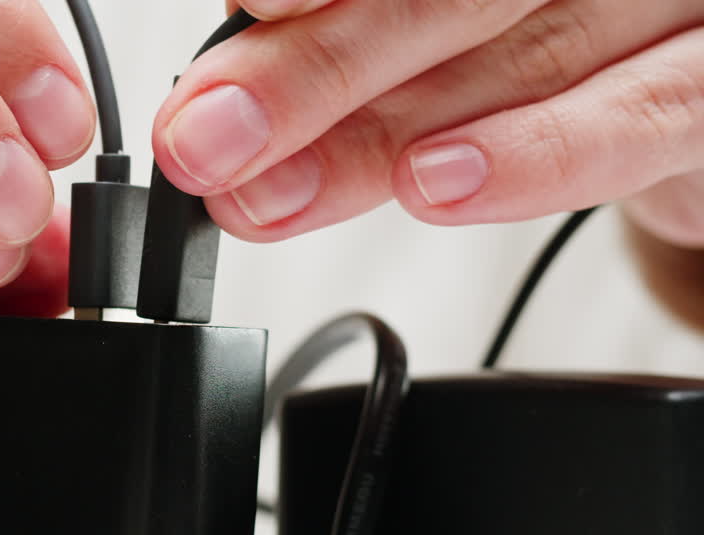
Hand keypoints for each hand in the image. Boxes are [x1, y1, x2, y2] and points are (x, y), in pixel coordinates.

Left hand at [150, 0, 702, 244]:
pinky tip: (434, 185)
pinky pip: (639, 114)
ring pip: (524, 55)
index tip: (240, 8)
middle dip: (311, 69)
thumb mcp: (445, 30)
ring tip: (270, 190)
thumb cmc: (554, 39)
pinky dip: (531, 157)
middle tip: (205, 138)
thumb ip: (352, 43)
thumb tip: (223, 102)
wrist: (690, 85)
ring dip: (375, 138)